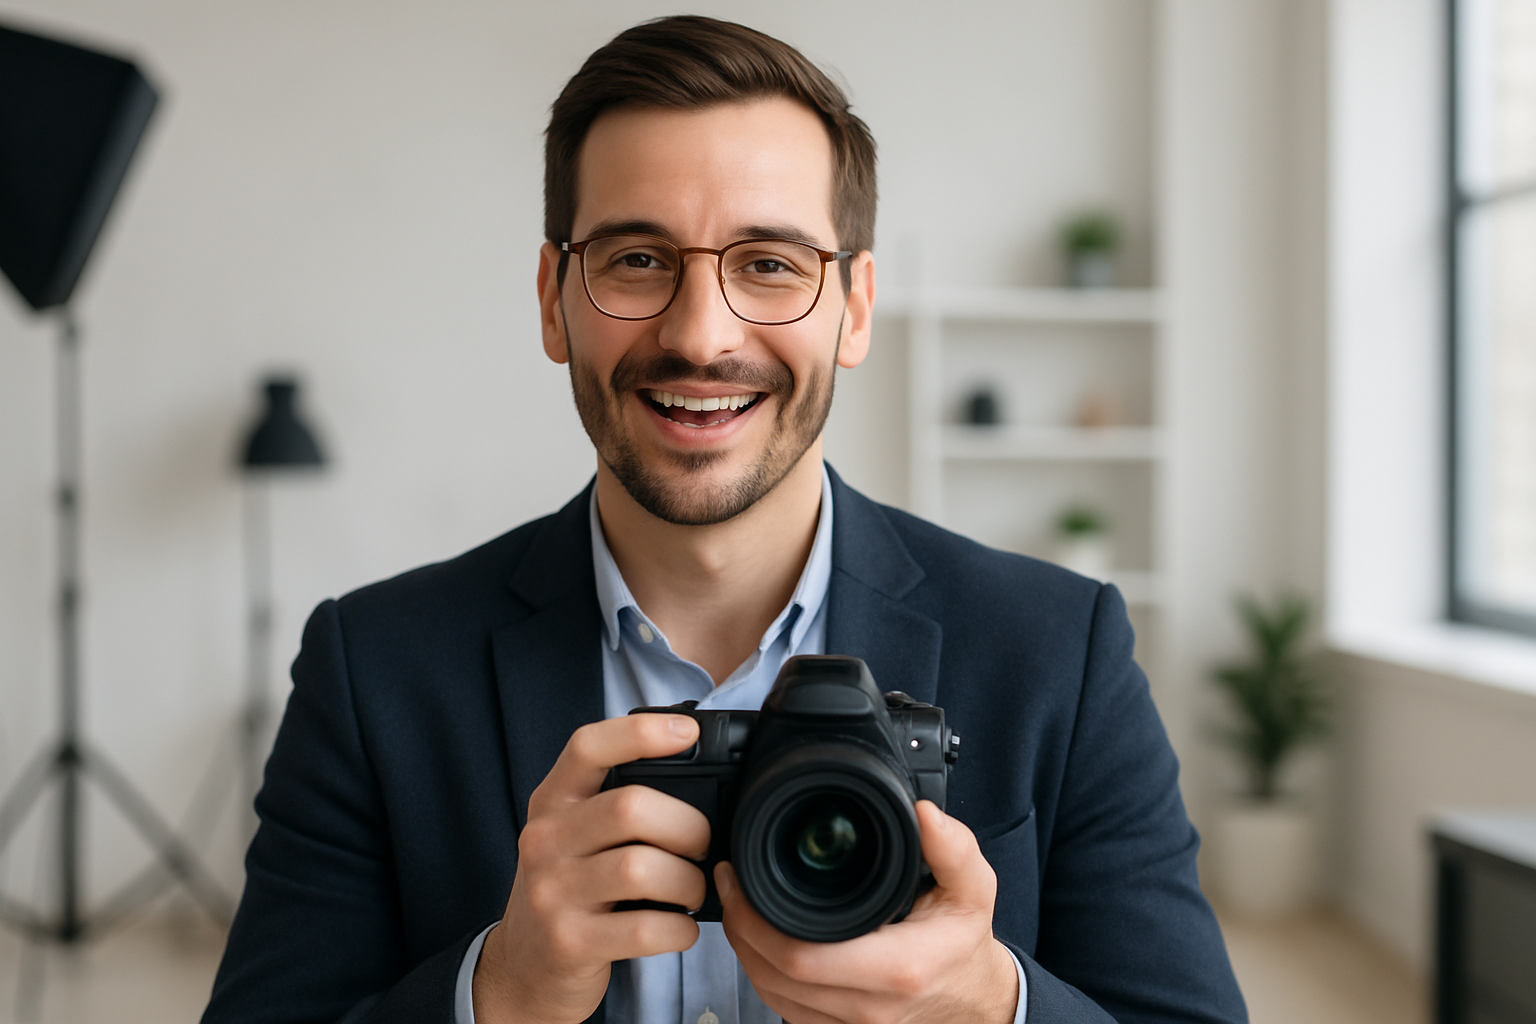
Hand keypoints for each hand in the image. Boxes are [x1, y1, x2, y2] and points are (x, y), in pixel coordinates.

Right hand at [473, 714, 709, 1023]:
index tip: (688, 732)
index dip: (640, 732)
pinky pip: (645, 928)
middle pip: (630, 807)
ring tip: (692, 890)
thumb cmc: (567, 890)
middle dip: (688, 826)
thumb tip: (695, 777)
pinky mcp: (569, 943)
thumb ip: (613, 802)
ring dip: (688, 882)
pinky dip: (680, 929)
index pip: (588, 747)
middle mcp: (545, 841)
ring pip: (641, 868)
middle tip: (702, 846)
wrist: (522, 969)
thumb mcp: (572, 835)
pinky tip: (681, 928)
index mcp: (552, 802)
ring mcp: (552, 893)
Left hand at [719, 800, 1018, 1023]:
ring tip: (739, 906)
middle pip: (773, 976)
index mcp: (898, 969)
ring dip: (746, 951)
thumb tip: (925, 813)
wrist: (976, 1003)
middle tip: (730, 883)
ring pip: (771, 995)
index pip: (800, 955)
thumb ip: (953, 849)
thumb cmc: (965, 945)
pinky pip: (785, 1009)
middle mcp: (869, 1008)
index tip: (739, 877)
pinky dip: (766, 974)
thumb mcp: (973, 889)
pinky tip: (762, 941)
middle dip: (740, 927)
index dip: (754, 918)